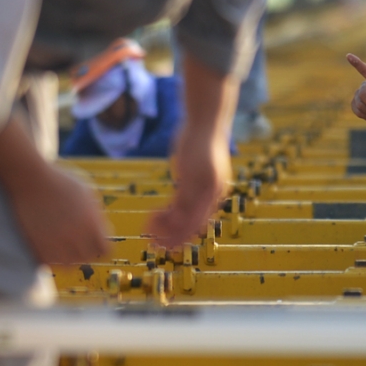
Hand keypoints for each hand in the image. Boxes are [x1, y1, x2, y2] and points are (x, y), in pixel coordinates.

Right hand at [11, 163, 113, 265]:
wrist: (30, 180)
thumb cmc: (58, 182)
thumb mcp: (86, 193)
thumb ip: (96, 214)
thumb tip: (101, 233)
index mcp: (91, 224)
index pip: (105, 250)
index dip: (101, 245)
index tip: (95, 240)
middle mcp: (76, 237)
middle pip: (88, 258)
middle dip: (85, 250)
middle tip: (77, 241)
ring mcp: (57, 245)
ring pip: (70, 265)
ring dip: (68, 256)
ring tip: (62, 243)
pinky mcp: (38, 249)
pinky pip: (51, 263)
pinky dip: (51, 257)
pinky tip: (49, 244)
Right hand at [150, 131, 229, 249]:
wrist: (207, 119)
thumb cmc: (201, 141)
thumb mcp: (198, 167)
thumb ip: (193, 184)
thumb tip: (183, 194)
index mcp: (216, 192)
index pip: (200, 222)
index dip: (183, 235)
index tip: (167, 241)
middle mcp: (214, 193)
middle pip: (195, 225)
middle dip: (175, 238)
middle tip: (156, 246)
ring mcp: (205, 188)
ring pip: (185, 218)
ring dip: (166, 229)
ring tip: (149, 233)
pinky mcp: (193, 179)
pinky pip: (179, 205)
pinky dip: (166, 215)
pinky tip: (152, 217)